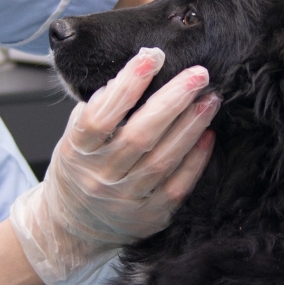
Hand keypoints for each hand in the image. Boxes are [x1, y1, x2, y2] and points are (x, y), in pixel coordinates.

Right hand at [8, 48, 216, 284]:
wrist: (72, 227)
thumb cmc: (78, 170)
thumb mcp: (74, 137)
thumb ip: (98, 107)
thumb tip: (135, 72)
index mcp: (77, 151)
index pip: (100, 116)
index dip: (126, 85)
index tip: (152, 57)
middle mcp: (100, 176)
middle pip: (139, 136)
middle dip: (173, 100)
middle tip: (199, 75)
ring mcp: (125, 200)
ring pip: (163, 159)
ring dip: (191, 126)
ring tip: (211, 100)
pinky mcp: (148, 216)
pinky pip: (177, 186)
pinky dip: (195, 160)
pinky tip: (208, 136)